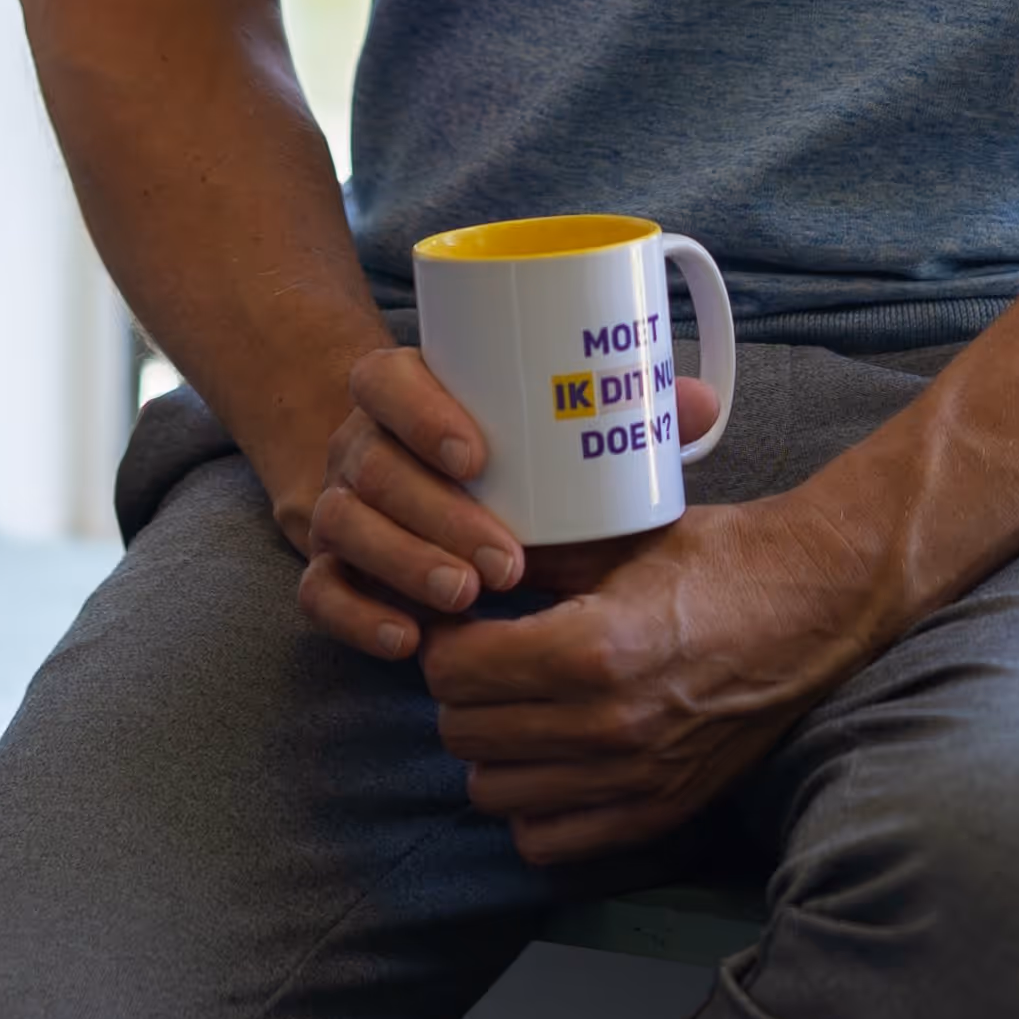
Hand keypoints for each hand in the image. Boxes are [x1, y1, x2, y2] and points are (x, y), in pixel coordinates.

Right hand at [278, 354, 727, 659]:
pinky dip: (356, 616)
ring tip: (466, 597)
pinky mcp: (330, 566)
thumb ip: (617, 411)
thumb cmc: (511, 454)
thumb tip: (699, 402)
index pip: (385, 379)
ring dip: (403, 564)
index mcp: (405, 389)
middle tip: (507, 561)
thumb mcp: (552, 428)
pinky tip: (405, 639)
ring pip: (343, 524)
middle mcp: (362, 443)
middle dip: (437, 515)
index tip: (478, 456)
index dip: (420, 411)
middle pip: (372, 465)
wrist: (420, 487)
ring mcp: (339, 504)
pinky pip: (319, 590)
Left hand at [416, 471, 880, 868]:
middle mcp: (608, 724)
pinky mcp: (658, 810)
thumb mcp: (620, 538)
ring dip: (491, 750)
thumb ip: (534, 558)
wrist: (818, 603)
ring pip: (492, 792)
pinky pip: (546, 841)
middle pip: (462, 733)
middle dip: (460, 693)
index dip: (444, 643)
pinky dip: (532, 806)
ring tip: (515, 709)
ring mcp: (634, 777)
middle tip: (484, 663)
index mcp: (593, 648)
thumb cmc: (724, 561)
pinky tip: (548, 761)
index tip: (460, 625)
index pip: (453, 672)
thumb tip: (460, 561)